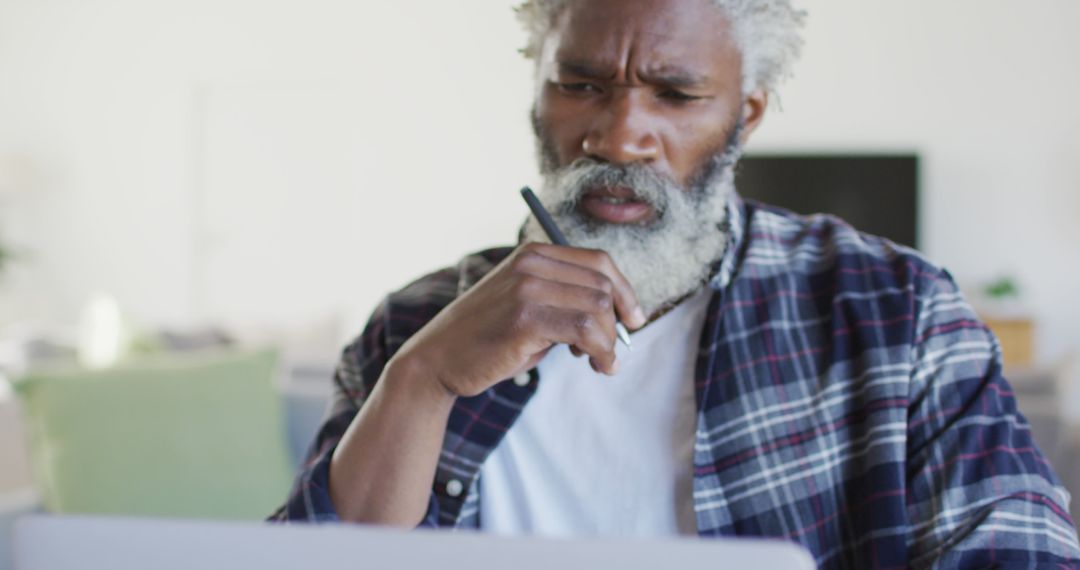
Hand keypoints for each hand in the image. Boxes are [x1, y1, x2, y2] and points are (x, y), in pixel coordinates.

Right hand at [390, 242, 646, 397]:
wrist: (438, 360)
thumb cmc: (488, 339)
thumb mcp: (528, 307)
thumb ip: (566, 302)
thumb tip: (620, 317)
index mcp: (533, 253)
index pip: (599, 262)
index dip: (625, 291)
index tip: (635, 320)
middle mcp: (531, 263)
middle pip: (603, 285)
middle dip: (617, 323)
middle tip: (612, 353)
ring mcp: (527, 288)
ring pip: (598, 308)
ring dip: (609, 342)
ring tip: (601, 363)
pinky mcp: (524, 318)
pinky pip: (584, 330)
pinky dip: (600, 352)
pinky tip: (595, 365)